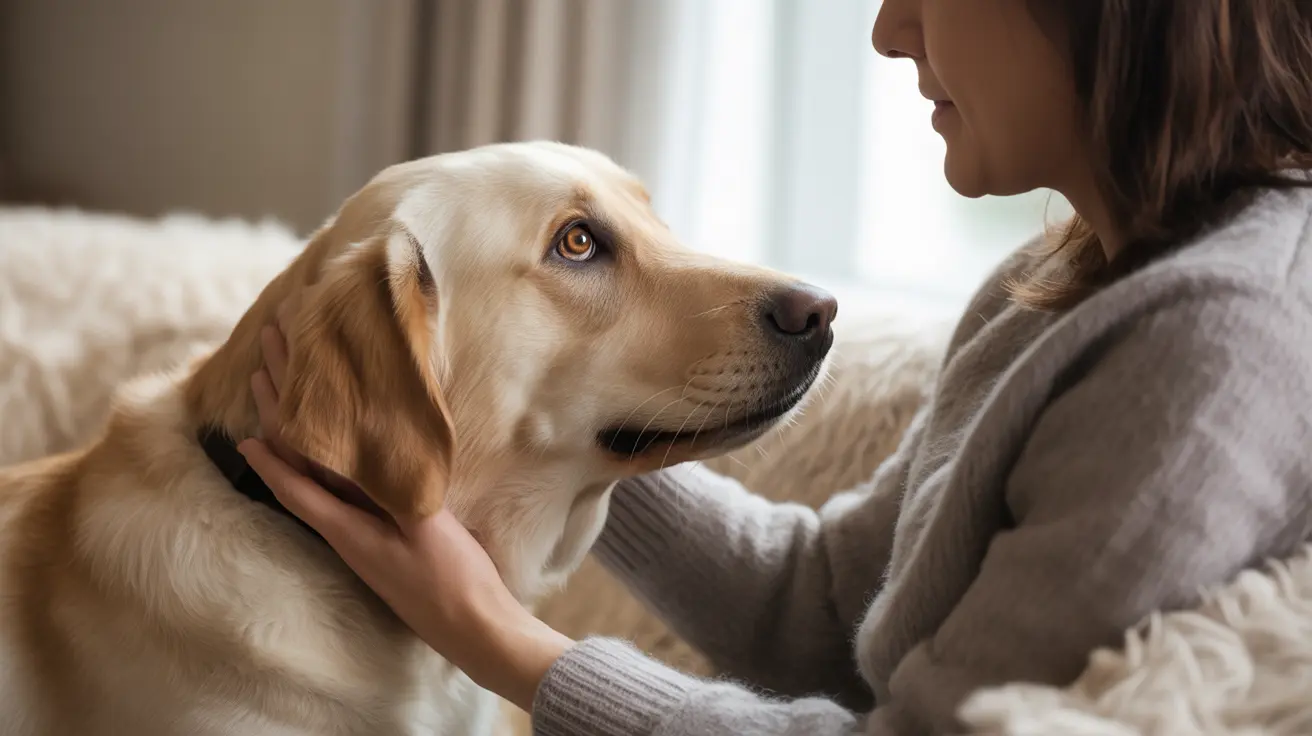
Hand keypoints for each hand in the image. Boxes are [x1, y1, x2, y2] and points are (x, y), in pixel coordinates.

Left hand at [237, 314, 571, 711]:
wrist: (474, 625)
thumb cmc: (450, 578)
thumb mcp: (424, 527)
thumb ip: (393, 486)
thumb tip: (366, 448)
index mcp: (347, 529)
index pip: (295, 482)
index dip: (268, 451)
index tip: (246, 411)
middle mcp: (345, 530)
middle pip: (300, 469)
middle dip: (278, 419)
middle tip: (260, 370)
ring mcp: (363, 534)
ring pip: (319, 476)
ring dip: (300, 435)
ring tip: (287, 397)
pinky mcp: (384, 536)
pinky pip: (345, 489)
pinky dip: (331, 458)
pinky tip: (337, 447)